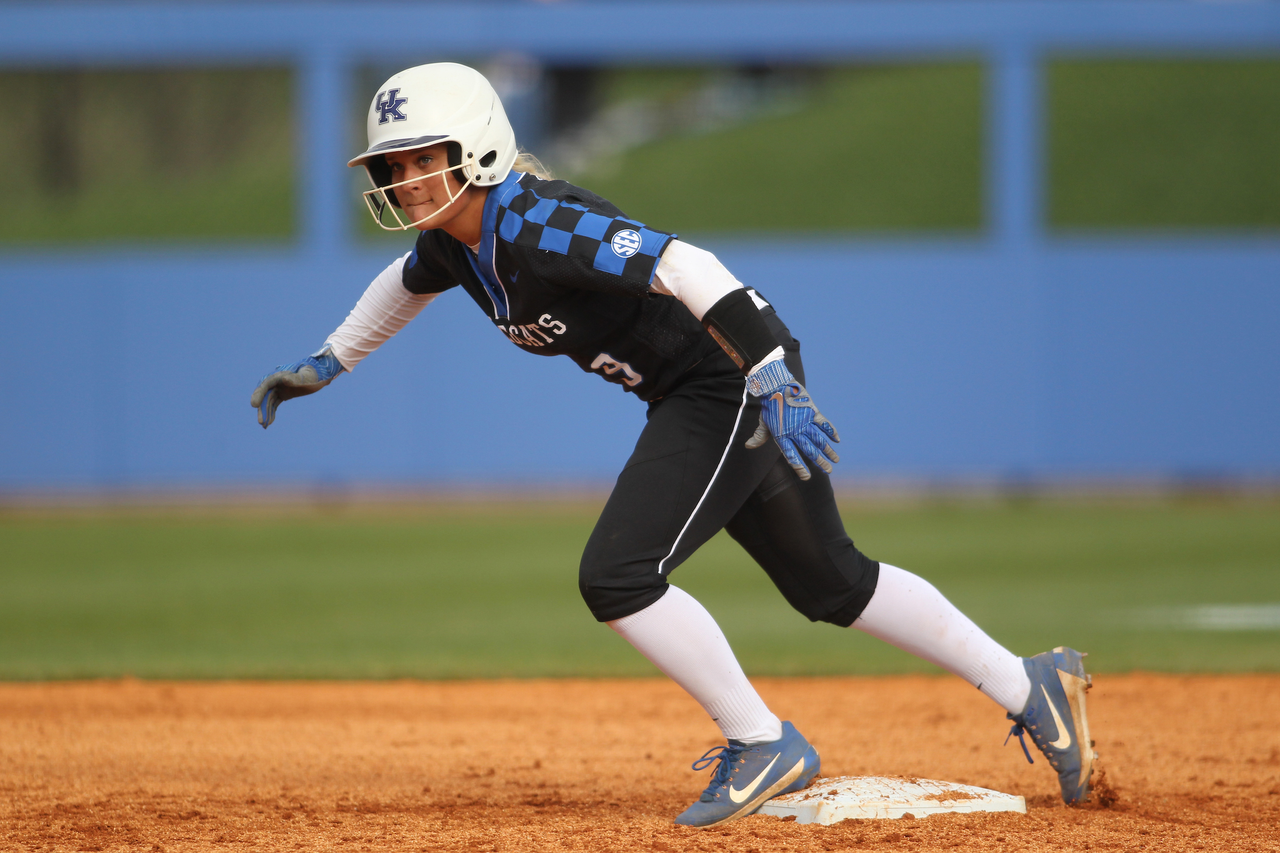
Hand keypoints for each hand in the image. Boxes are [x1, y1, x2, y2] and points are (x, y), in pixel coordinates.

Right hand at [249, 346, 344, 428]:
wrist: (316, 375)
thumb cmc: (311, 375)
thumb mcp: (305, 377)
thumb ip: (295, 379)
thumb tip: (284, 379)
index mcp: (279, 376)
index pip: (265, 385)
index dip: (259, 395)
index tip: (254, 405)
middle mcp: (275, 382)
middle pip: (265, 395)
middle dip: (262, 408)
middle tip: (261, 421)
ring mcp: (277, 388)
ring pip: (268, 401)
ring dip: (265, 413)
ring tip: (264, 425)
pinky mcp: (281, 394)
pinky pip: (273, 404)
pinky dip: (271, 412)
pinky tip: (269, 422)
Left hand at [744, 358, 839, 480]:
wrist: (775, 385)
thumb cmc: (768, 405)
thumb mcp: (763, 422)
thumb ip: (759, 436)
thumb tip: (748, 446)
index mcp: (781, 436)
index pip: (791, 456)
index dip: (799, 467)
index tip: (807, 477)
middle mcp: (794, 431)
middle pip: (809, 450)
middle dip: (820, 462)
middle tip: (829, 471)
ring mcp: (804, 422)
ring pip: (818, 440)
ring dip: (828, 451)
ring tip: (836, 460)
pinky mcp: (811, 411)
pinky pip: (823, 423)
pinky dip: (830, 431)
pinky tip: (837, 440)